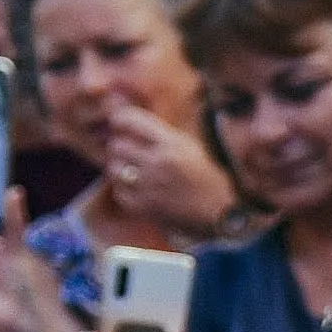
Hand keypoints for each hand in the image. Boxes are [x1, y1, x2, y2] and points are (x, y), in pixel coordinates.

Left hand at [79, 97, 236, 237]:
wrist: (218, 212)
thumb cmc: (204, 176)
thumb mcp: (189, 147)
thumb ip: (161, 135)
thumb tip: (128, 122)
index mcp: (172, 144)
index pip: (133, 121)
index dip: (121, 119)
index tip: (117, 122)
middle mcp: (159, 162)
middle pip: (118, 145)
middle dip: (119, 145)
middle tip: (126, 150)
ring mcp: (150, 186)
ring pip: (114, 167)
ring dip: (118, 166)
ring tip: (128, 169)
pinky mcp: (144, 207)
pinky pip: (118, 191)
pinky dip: (123, 188)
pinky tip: (134, 187)